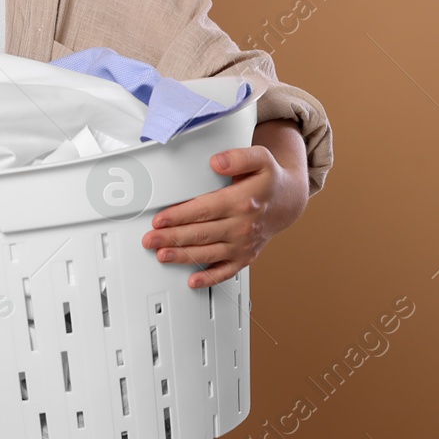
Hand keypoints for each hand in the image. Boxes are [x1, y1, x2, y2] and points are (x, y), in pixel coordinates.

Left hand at [140, 127, 307, 287]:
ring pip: (209, 253)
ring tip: (162, 255)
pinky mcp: (246, 256)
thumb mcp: (260, 158)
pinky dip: (209, 278)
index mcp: (242, 201)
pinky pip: (227, 271)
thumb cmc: (270, 180)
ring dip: (183, 256)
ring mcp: (244, 243)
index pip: (205, 210)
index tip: (160, 219)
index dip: (180, 216)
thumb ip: (238, 157)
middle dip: (172, 238)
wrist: (288, 201)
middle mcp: (243, 225)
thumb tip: (217, 162)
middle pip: (202, 233)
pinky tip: (193, 281)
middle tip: (150, 239)